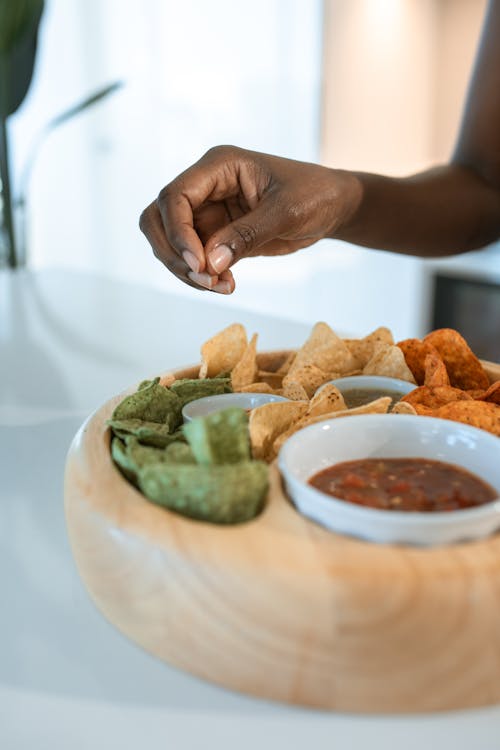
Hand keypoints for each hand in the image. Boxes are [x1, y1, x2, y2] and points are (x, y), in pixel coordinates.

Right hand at [139, 145, 360, 292]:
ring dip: (186, 270)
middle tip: (206, 280)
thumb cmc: (315, 195)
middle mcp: (205, 186)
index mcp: (218, 166)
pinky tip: (226, 285)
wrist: (332, 207)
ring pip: (170, 242)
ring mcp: (207, 211)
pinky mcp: (214, 234)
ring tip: (220, 286)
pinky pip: (192, 258)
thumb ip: (247, 235)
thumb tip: (210, 263)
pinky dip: (201, 277)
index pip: (174, 197)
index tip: (199, 264)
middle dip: (174, 254)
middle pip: (158, 219)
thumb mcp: (287, 212)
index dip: (178, 232)